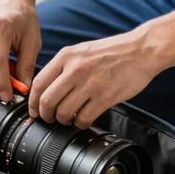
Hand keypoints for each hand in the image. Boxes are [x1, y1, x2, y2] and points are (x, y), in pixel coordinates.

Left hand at [28, 28, 159, 128]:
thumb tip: (47, 89)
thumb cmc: (113, 52)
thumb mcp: (82, 51)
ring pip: (63, 112)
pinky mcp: (104, 97)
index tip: (35, 111)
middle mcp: (75, 70)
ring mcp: (89, 84)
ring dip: (63, 121)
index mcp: (66, 56)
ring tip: (70, 119)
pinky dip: (80, 123)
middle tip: (50, 119)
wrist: (142, 50)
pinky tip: (84, 119)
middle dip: (46, 116)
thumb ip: (64, 67)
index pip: (39, 84)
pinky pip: (83, 118)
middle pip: (47, 101)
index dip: (33, 102)